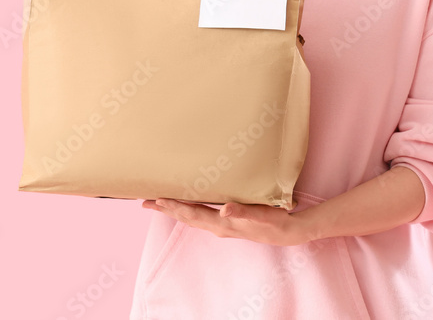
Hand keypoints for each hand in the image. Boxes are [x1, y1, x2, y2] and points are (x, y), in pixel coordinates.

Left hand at [142, 198, 312, 246]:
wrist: (289, 232)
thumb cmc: (275, 222)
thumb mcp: (260, 216)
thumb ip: (242, 212)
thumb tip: (224, 211)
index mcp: (222, 223)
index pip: (191, 213)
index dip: (173, 206)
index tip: (155, 199)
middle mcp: (218, 226)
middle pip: (186, 216)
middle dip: (165, 209)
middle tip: (144, 201)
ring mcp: (222, 225)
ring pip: (192, 216)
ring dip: (174, 209)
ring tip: (159, 202)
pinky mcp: (228, 222)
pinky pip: (202, 215)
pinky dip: (189, 209)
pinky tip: (187, 204)